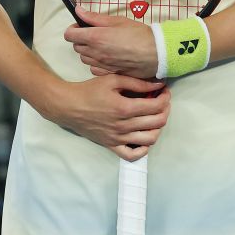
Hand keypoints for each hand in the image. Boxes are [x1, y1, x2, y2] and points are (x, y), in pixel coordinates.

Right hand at [42, 74, 170, 160]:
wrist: (68, 106)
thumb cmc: (90, 90)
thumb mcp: (113, 80)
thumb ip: (138, 82)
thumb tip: (160, 84)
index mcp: (124, 108)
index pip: (157, 106)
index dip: (166, 97)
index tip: (164, 91)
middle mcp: (123, 126)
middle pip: (157, 122)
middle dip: (165, 110)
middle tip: (162, 102)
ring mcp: (117, 138)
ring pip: (150, 139)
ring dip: (158, 128)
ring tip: (154, 117)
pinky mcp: (111, 145)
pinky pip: (132, 155)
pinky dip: (143, 149)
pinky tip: (144, 137)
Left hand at [64, 10, 158, 79]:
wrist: (156, 53)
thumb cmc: (140, 34)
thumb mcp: (118, 20)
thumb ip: (95, 17)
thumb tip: (79, 11)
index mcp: (95, 37)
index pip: (69, 35)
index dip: (74, 29)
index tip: (82, 27)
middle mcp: (95, 52)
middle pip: (76, 46)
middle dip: (82, 39)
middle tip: (95, 34)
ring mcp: (101, 64)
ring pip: (84, 58)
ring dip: (88, 52)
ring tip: (101, 46)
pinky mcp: (108, 72)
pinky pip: (93, 69)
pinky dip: (96, 63)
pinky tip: (106, 58)